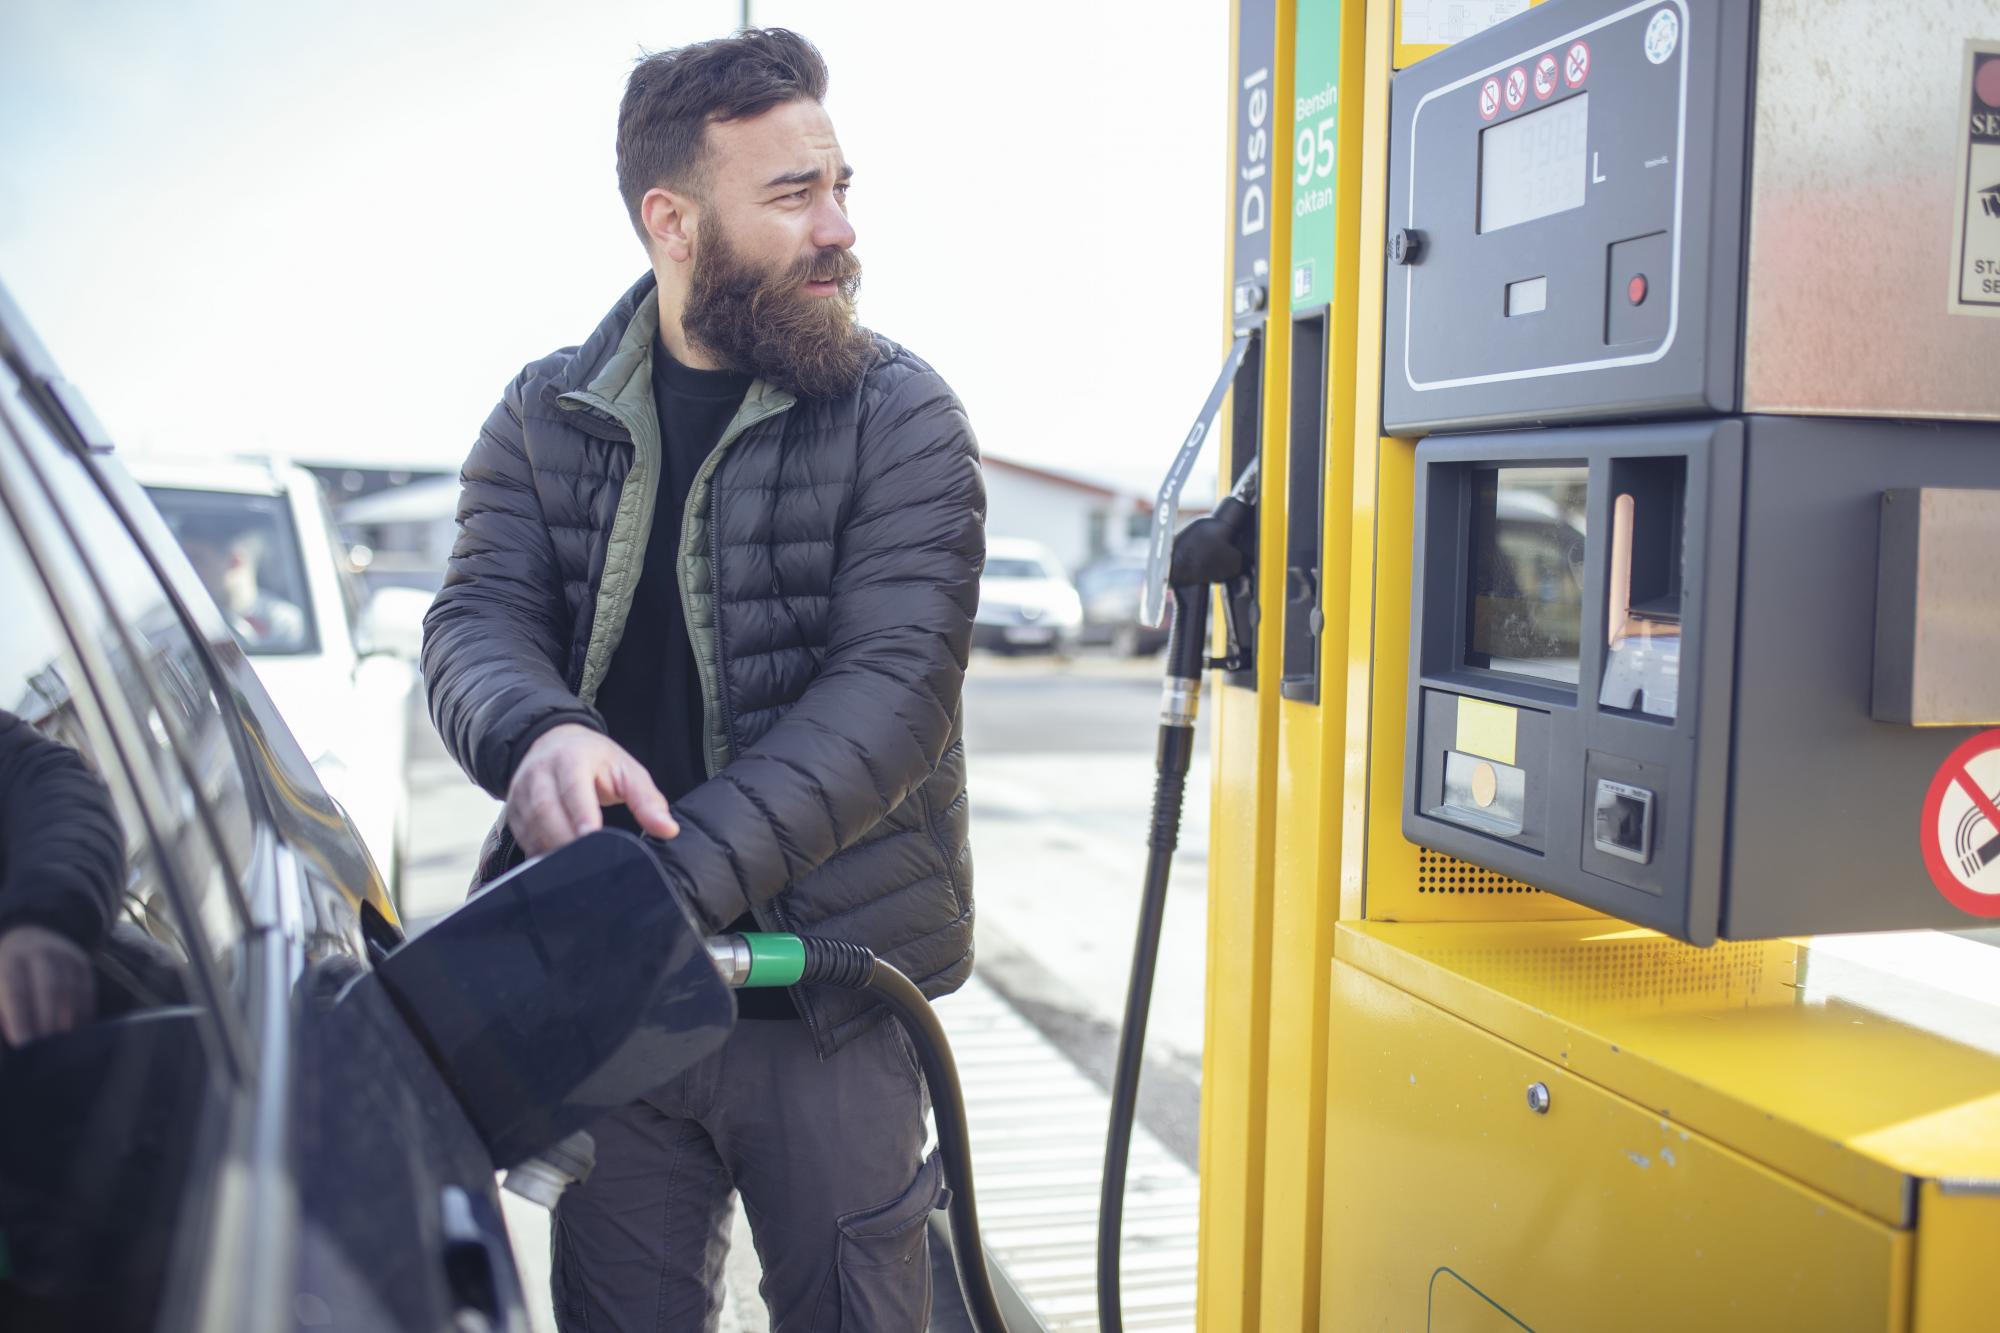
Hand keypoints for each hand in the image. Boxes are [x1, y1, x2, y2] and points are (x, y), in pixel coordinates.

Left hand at [0, 925, 96, 1046]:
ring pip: (71, 990)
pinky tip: (78, 1030)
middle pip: (50, 988)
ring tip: (63, 1044)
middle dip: (48, 1020)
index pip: (16, 990)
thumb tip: (14, 1037)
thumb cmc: (5, 974)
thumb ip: (1, 1011)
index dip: (19, 1018)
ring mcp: (65, 955)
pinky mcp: (83, 962)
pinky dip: (83, 1012)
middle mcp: (40, 953)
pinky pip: (87, 990)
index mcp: (10, 959)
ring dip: (68, 1019)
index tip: (23, 1044)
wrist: (29, 938)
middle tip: (46, 1047)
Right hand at [506, 724, 678, 856]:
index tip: (592, 836)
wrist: (554, 742)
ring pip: (531, 828)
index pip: (573, 788)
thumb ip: (647, 800)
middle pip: (546, 811)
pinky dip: (540, 855)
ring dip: (552, 852)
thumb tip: (667, 829)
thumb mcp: (626, 770)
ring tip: (577, 872)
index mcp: (571, 759)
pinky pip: (523, 838)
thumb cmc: (596, 760)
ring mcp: (521, 792)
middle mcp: (540, 773)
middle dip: (565, 840)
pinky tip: (558, 869)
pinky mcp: (513, 811)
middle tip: (589, 866)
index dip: (581, 814)